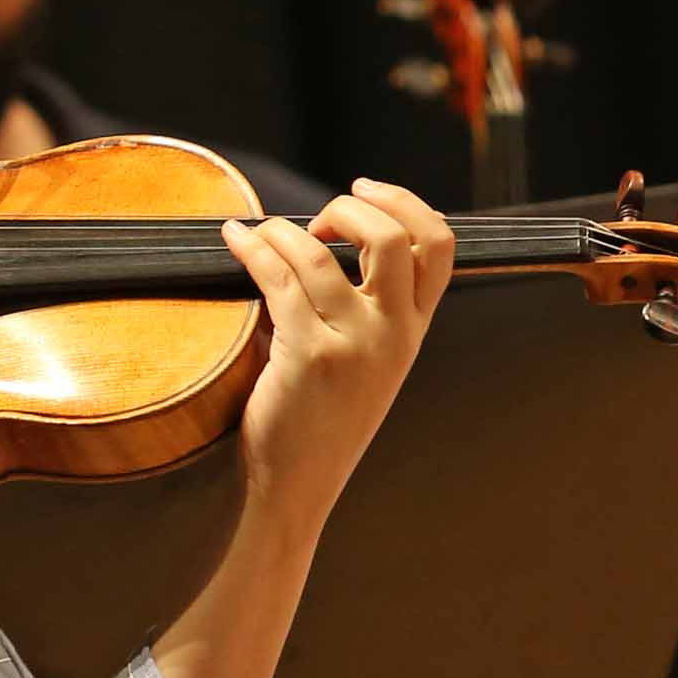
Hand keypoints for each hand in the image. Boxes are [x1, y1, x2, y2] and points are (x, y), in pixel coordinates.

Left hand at [225, 179, 452, 517]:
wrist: (299, 486)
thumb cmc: (321, 420)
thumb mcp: (363, 359)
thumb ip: (355, 304)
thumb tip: (311, 238)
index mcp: (413, 330)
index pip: (440, 246)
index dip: (406, 202)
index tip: (364, 191)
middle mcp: (394, 334)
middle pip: (395, 235)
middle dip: (349, 208)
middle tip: (315, 217)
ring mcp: (355, 345)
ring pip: (323, 254)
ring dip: (283, 231)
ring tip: (258, 233)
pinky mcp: (309, 355)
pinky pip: (278, 280)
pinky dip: (253, 249)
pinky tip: (236, 241)